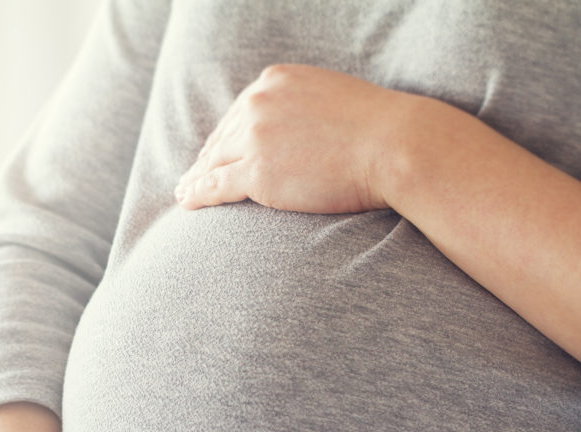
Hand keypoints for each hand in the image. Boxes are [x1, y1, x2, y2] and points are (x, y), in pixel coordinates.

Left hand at [175, 63, 411, 213]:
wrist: (396, 145)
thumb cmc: (377, 129)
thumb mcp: (331, 99)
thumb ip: (302, 108)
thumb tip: (294, 129)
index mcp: (274, 81)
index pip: (240, 112)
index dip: (226, 136)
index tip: (215, 152)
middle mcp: (257, 103)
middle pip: (222, 136)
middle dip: (207, 158)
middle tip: (192, 176)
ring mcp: (255, 138)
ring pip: (213, 162)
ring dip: (195, 179)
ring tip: (184, 193)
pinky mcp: (257, 173)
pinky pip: (216, 185)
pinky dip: (197, 194)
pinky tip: (187, 201)